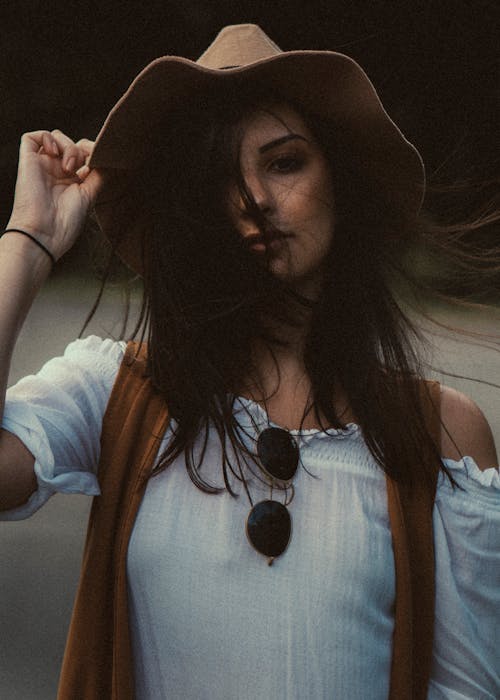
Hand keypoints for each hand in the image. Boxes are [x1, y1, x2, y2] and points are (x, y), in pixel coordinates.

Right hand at [6, 130, 102, 260]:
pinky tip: (55, 153)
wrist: (45, 232)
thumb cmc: (66, 221)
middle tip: (84, 167)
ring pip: (56, 137)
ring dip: (68, 146)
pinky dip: (46, 138)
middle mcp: (57, 171)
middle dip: (83, 149)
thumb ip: (99, 175)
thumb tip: (110, 159)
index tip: (100, 163)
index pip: (84, 155)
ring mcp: (42, 165)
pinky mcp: (28, 161)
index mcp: (73, 180)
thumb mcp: (90, 195)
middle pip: (73, 144)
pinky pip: (32, 137)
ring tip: (69, 168)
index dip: (93, 153)